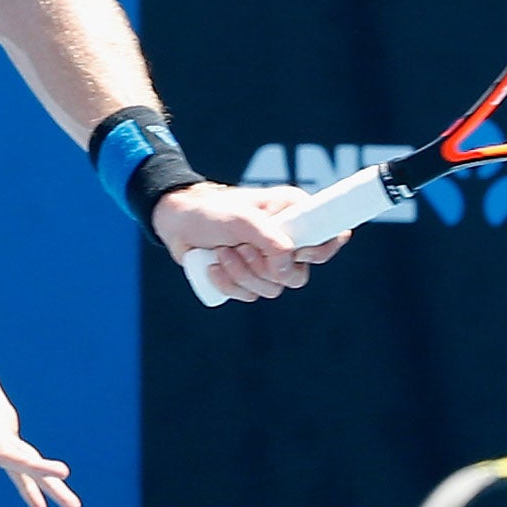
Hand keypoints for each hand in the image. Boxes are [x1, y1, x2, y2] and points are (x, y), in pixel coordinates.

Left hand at [150, 182, 348, 301]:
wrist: (178, 222)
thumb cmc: (212, 210)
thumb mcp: (243, 220)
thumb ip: (271, 241)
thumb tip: (286, 267)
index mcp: (294, 215)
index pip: (329, 236)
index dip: (317, 251)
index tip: (296, 251)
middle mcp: (285, 240)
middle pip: (298, 275)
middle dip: (265, 268)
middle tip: (244, 249)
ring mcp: (267, 261)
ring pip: (272, 289)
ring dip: (242, 274)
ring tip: (223, 252)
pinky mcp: (249, 278)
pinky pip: (250, 296)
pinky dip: (229, 284)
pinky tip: (214, 265)